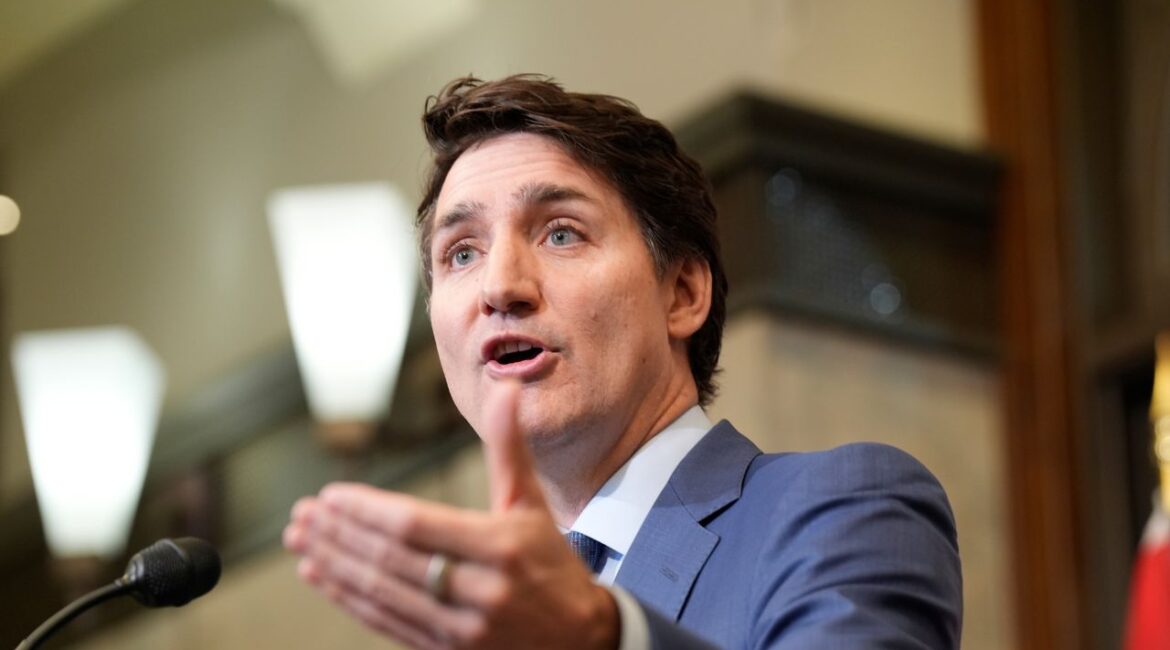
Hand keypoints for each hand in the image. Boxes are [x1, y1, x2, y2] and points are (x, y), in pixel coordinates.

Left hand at [282, 381, 619, 648]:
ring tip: (300, 541)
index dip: (367, 510)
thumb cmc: (551, 563)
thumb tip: (507, 389)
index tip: (331, 495)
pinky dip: (346, 598)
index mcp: (499, 547)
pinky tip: (320, 576)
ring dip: (332, 565)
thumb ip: (509, 449)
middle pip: (390, 558)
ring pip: (380, 592)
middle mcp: (480, 590)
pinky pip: (384, 622)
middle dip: (338, 535)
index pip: (416, 525)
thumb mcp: (532, 505)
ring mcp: (460, 628)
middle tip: (302, 515)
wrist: (581, 639)